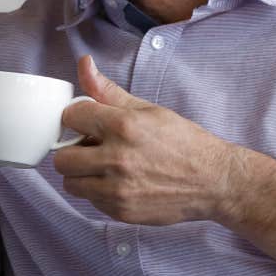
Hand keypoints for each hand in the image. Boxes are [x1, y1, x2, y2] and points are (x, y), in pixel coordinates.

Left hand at [52, 55, 245, 225]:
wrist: (213, 181)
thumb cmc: (183, 142)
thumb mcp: (148, 109)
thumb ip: (108, 91)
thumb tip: (84, 64)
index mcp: (123, 126)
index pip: (70, 117)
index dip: (77, 119)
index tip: (86, 124)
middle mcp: (117, 158)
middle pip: (62, 158)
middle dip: (74, 151)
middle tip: (92, 149)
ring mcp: (118, 189)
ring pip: (71, 183)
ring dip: (82, 175)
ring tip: (105, 167)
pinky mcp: (121, 211)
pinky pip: (90, 201)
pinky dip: (98, 192)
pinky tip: (119, 183)